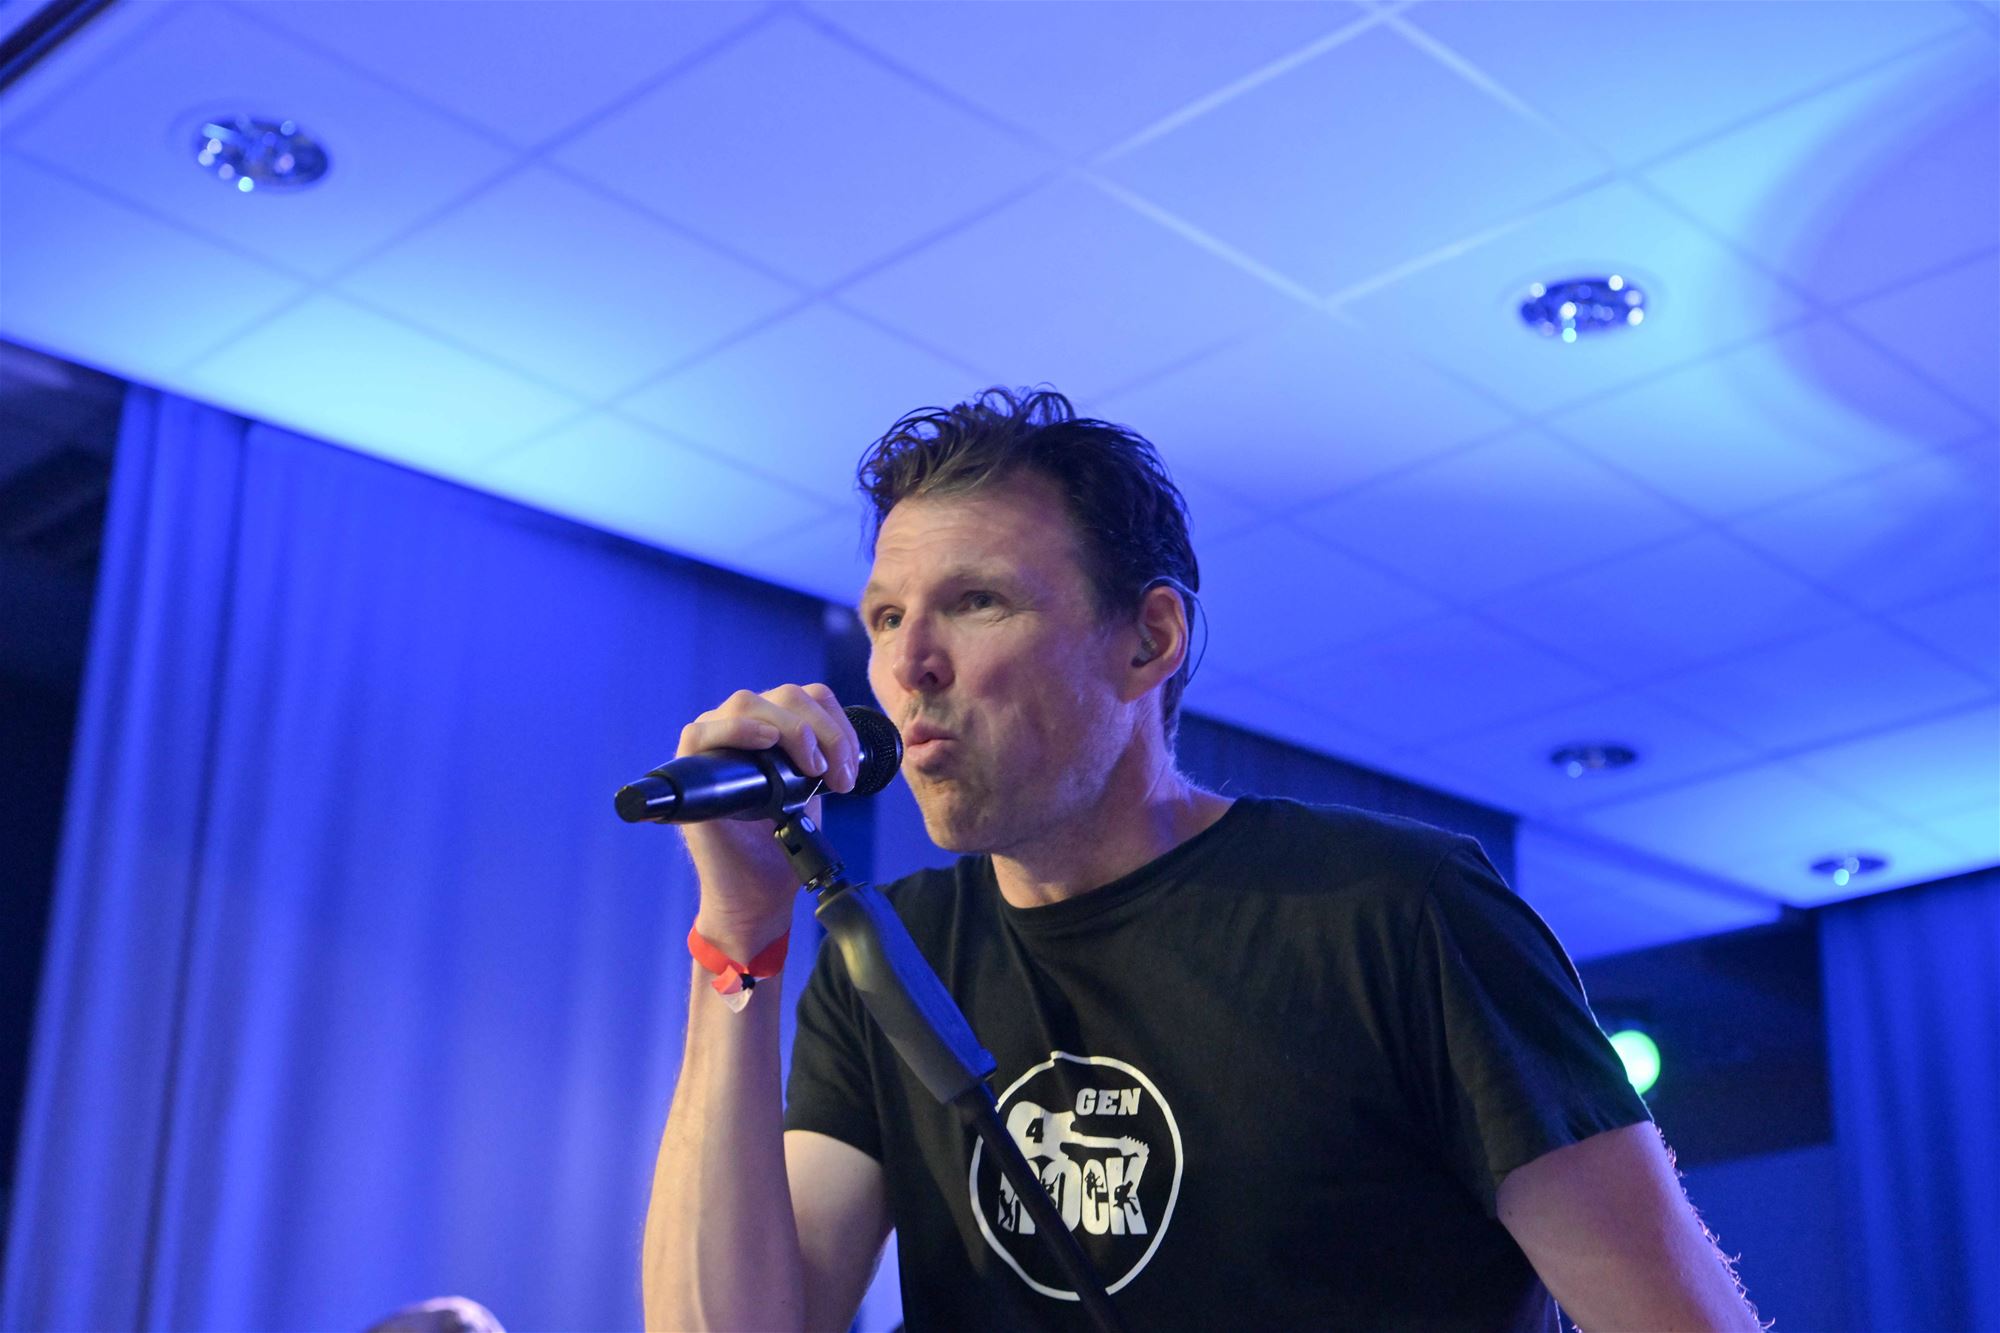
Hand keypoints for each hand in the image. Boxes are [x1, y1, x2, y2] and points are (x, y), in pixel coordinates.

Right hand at [679, 683, 860, 959]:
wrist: (758, 892)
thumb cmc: (783, 844)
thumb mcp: (812, 791)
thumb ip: (823, 758)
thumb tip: (853, 745)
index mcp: (772, 728)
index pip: (807, 697)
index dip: (836, 723)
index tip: (852, 767)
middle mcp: (740, 727)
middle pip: (784, 695)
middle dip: (823, 732)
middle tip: (838, 777)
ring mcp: (712, 743)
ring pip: (749, 702)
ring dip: (792, 731)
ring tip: (812, 770)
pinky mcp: (689, 768)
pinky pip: (702, 730)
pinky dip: (736, 729)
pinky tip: (765, 740)